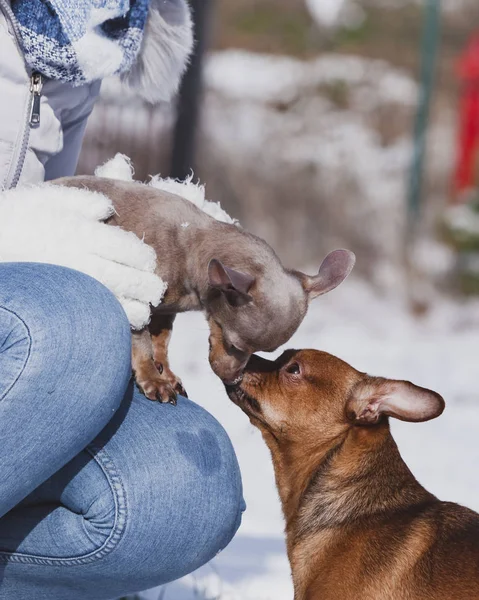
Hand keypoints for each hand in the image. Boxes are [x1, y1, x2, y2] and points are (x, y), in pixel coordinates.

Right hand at [0, 184, 164, 328]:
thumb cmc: (20, 218)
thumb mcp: (49, 199)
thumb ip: (83, 201)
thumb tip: (108, 209)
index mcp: (81, 232)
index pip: (124, 246)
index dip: (141, 256)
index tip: (149, 262)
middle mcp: (78, 259)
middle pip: (122, 275)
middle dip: (145, 284)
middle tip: (157, 289)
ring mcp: (69, 283)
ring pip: (110, 299)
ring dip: (134, 307)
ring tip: (146, 310)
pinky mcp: (58, 301)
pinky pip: (90, 314)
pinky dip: (110, 321)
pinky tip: (121, 324)